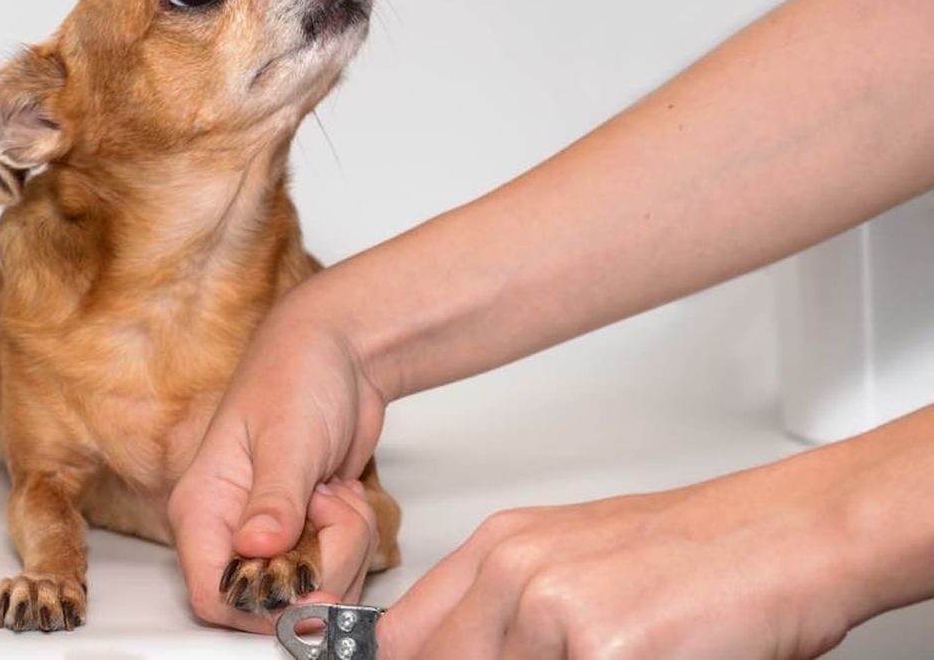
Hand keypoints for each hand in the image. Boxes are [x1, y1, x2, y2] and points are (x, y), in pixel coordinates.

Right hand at [168, 297, 386, 630]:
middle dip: (320, 568)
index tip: (309, 574)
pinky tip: (345, 498)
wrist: (339, 350)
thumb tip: (255, 549)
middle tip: (334, 509)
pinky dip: (355, 543)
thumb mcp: (288, 437)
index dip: (261, 604)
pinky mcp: (307, 533)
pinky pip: (336, 571)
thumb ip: (274, 499)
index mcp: (204, 509)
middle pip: (271, 603)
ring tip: (339, 494)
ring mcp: (271, 535)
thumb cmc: (297, 374)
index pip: (212, 595)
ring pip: (312, 592)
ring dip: (345, 551)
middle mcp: (230, 530)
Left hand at [377, 461, 864, 659]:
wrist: (784, 538)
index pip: (403, 637)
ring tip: (600, 654)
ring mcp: (554, 609)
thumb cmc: (695, 555)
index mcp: (500, 546)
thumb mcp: (574, 565)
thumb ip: (506, 614)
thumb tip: (465, 651)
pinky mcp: (604, 650)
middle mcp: (515, 570)